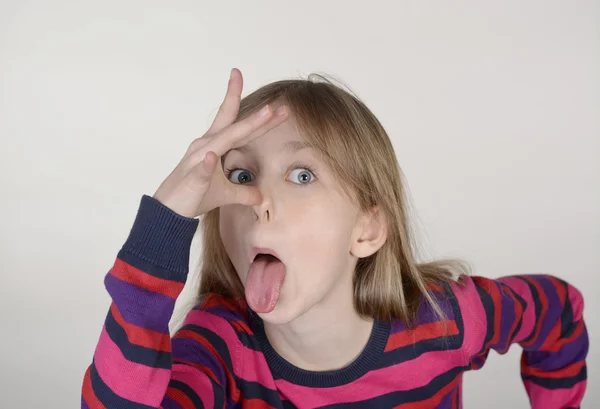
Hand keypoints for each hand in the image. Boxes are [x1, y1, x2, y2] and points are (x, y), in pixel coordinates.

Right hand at [153, 68, 287, 217]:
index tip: (278, 108)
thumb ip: (244, 192)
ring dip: (243, 127)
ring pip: (223, 140)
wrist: (167, 211)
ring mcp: (198, 161)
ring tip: (265, 114)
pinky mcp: (192, 179)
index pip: (240, 128)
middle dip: (256, 115)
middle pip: (235, 126)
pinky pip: (200, 170)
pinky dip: (207, 164)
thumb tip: (260, 197)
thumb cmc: (194, 196)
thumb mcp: (226, 194)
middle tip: (276, 105)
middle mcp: (206, 146)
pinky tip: (212, 157)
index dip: (259, 118)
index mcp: (215, 145)